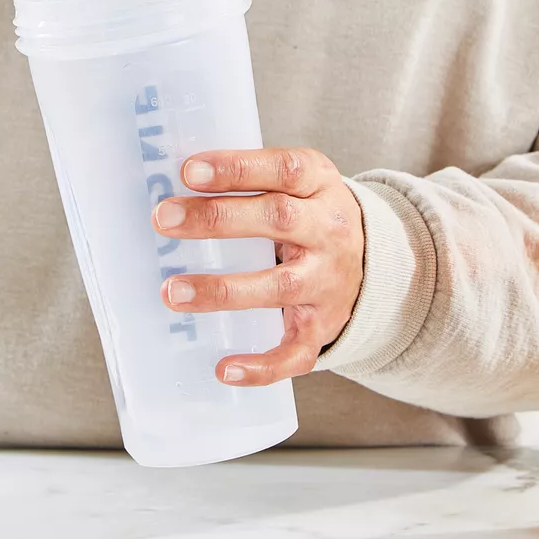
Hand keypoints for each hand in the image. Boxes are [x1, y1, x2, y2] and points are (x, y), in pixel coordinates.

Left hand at [151, 148, 364, 387]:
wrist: (375, 262)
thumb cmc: (310, 214)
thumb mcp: (297, 182)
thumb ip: (248, 179)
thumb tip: (169, 182)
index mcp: (319, 186)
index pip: (284, 170)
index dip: (237, 169)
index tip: (189, 171)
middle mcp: (329, 232)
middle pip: (277, 220)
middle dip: (217, 220)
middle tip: (164, 219)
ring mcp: (327, 283)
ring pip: (278, 287)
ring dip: (223, 291)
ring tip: (174, 292)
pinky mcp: (322, 328)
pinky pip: (295, 353)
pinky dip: (261, 366)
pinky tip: (224, 368)